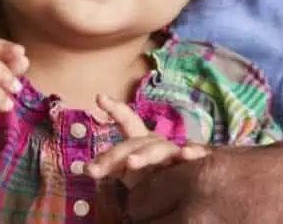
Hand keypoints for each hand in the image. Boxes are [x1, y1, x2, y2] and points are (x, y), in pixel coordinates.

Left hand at [87, 95, 208, 188]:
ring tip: (130, 163)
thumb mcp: (132, 173)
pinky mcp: (196, 161)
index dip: (116, 109)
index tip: (99, 97)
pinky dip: (193, 152)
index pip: (129, 122)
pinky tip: (186, 154)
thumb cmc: (157, 177)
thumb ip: (113, 166)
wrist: (190, 186)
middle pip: (136, 142)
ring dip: (144, 155)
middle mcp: (158, 143)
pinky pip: (197, 155)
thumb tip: (85, 167)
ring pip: (160, 150)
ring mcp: (177, 152)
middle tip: (94, 170)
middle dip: (115, 155)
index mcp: (143, 142)